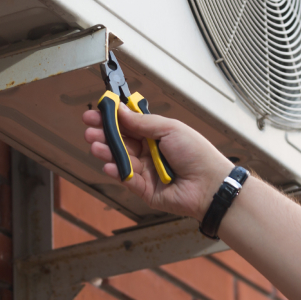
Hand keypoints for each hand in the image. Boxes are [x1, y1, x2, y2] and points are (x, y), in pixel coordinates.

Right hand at [83, 105, 233, 218]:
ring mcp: (145, 171)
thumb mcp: (170, 129)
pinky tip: (109, 165)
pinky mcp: (144, 190)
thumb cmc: (197, 154)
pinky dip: (116, 171)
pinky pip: (126, 179)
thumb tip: (120, 109)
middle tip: (90, 129)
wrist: (210, 184)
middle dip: (103, 135)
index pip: (128, 125)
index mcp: (156, 135)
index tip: (95, 113)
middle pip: (120, 142)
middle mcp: (148, 152)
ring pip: (120, 160)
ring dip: (106, 152)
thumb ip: (142, 122)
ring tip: (96, 145)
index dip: (111, 119)